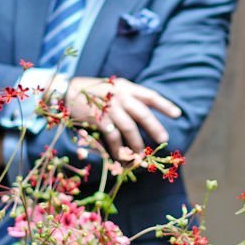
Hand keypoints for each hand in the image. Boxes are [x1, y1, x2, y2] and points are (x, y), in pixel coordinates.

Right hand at [64, 76, 180, 166]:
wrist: (67, 92)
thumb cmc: (92, 91)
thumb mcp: (113, 87)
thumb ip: (128, 96)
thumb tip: (145, 109)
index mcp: (126, 87)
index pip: (150, 95)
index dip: (165, 105)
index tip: (178, 114)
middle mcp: (120, 96)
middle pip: (143, 114)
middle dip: (155, 128)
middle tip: (164, 140)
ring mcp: (110, 108)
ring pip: (129, 128)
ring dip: (137, 144)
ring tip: (142, 155)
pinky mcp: (99, 120)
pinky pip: (113, 137)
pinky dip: (118, 149)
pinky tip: (122, 157)